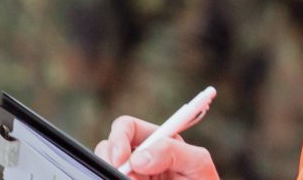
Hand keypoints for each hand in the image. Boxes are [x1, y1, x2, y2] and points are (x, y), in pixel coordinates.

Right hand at [94, 116, 219, 179]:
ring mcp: (131, 172)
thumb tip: (138, 158)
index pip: (128, 126)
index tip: (121, 159)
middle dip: (110, 159)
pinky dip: (111, 178)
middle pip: (109, 146)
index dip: (119, 137)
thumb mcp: (197, 163)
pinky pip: (107, 177)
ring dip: (113, 174)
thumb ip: (174, 152)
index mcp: (158, 140)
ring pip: (105, 166)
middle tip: (123, 176)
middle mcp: (140, 154)